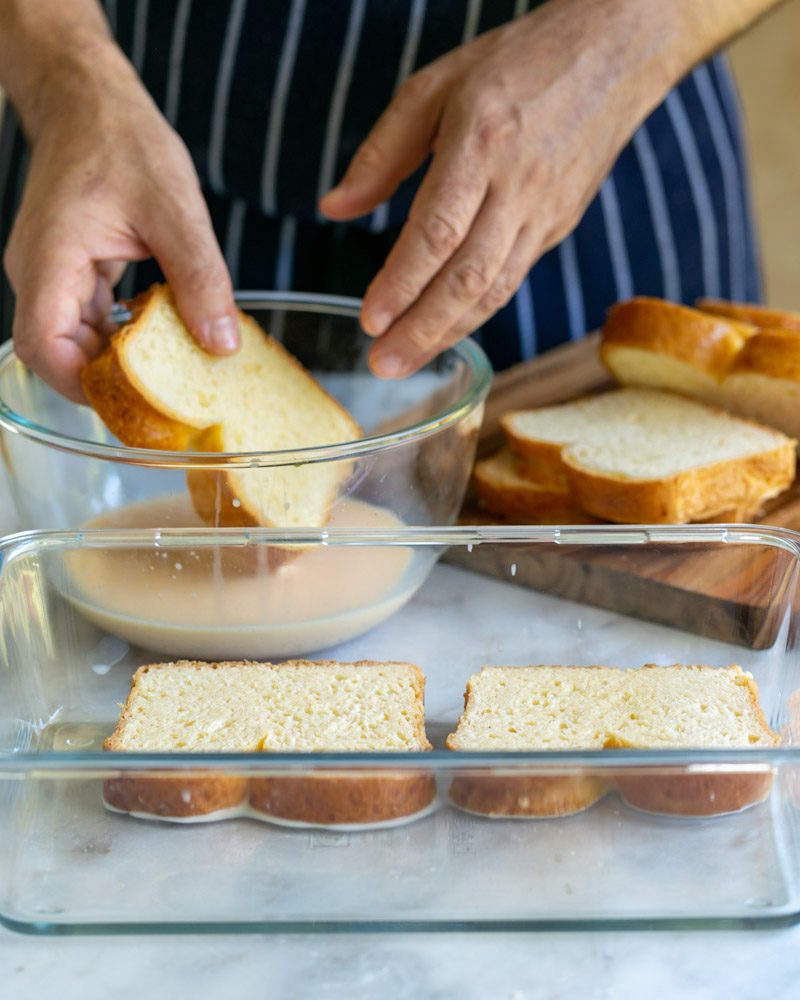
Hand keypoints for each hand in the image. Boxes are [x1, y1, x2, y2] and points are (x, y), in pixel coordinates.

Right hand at [3, 40, 237, 401]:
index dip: (79, 384)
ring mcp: (52, 273)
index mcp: (51, 257)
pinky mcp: (70, 271)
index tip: (133, 403)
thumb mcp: (175, 210)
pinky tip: (164, 337)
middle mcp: (40, 272)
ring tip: (173, 377)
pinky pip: (91, 319)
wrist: (92, 100)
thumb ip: (200, 280)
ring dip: (120, 362)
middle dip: (109, 383)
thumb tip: (221, 345)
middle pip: (59, 352)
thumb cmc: (123, 139)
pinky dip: (125, 336)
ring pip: (76, 340)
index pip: (42, 344)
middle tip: (168, 402)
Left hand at [320, 0, 689, 376]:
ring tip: (405, 362)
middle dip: (423, 329)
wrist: (611, 54)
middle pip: (468, 276)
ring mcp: (544, 211)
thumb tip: (334, 208)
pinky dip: (476, 313)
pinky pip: (512, 279)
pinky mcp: (558, 225)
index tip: (369, 320)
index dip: (402, 283)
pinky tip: (444, 331)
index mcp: (481, 142)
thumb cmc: (514, 65)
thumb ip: (381, 153)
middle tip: (383, 365)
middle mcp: (518, 185)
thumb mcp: (434, 87)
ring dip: (448, 333)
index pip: (437, 231)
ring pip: (495, 289)